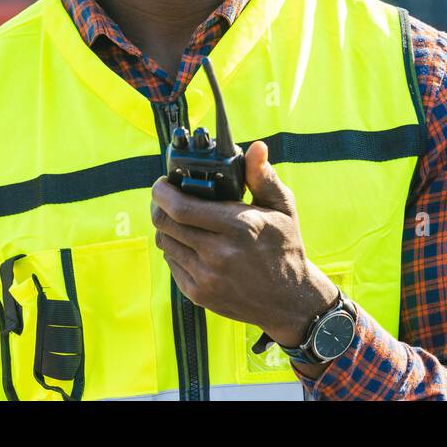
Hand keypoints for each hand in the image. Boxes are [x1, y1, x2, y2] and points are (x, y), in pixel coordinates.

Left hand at [151, 139, 339, 347]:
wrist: (288, 299)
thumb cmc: (285, 246)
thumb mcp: (282, 207)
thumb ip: (263, 176)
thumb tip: (256, 147)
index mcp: (239, 226)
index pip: (181, 207)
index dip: (163, 192)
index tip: (162, 183)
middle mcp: (219, 253)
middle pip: (165, 224)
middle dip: (159, 206)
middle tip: (165, 197)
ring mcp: (207, 277)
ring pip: (165, 243)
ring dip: (166, 227)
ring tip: (179, 219)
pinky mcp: (198, 294)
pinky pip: (171, 264)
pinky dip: (175, 249)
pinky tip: (190, 243)